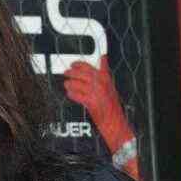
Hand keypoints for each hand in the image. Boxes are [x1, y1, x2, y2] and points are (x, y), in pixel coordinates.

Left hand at [63, 55, 138, 179]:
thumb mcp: (110, 86)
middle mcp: (101, 84)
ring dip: (69, 84)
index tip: (73, 64)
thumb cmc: (112, 105)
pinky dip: (71, 94)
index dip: (79, 64)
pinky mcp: (90, 101)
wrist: (114, 121)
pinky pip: (75, 95)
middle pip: (81, 73)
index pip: (91, 66)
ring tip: (67, 85)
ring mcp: (95, 92)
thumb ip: (104, 73)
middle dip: (71, 72)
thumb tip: (102, 59)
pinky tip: (70, 94)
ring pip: (76, 83)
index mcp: (106, 78)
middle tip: (66, 73)